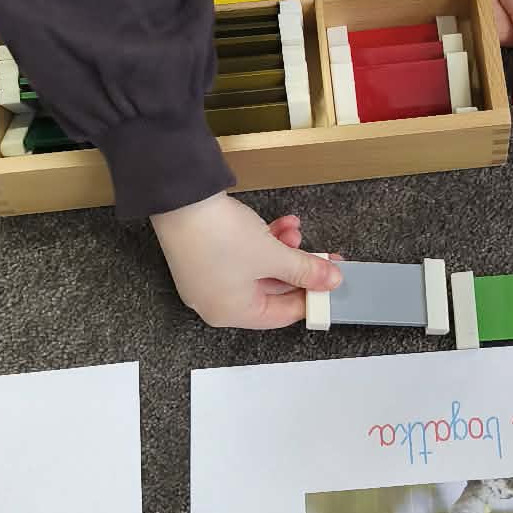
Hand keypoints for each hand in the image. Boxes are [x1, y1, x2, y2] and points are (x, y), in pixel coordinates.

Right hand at [151, 193, 339, 329]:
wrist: (182, 198)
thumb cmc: (220, 236)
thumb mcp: (273, 256)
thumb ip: (305, 270)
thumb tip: (330, 281)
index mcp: (231, 312)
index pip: (281, 315)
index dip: (310, 298)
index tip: (330, 283)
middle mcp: (216, 300)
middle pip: (271, 291)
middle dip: (297, 268)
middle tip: (322, 256)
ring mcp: (208, 276)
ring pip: (258, 269)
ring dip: (282, 250)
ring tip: (296, 232)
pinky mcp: (204, 253)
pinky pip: (242, 255)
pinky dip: (262, 241)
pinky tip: (280, 223)